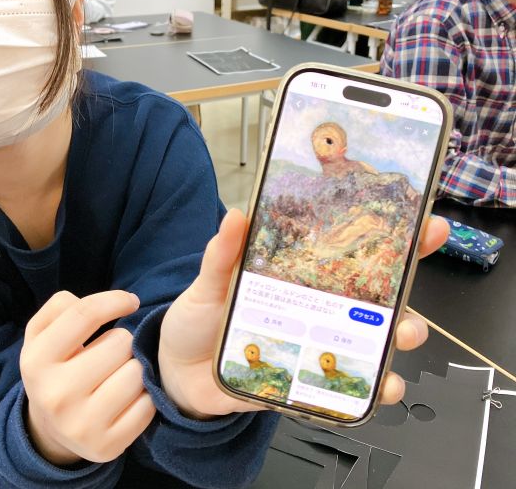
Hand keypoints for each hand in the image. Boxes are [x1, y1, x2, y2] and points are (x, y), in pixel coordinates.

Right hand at [20, 290, 155, 464]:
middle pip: (120, 342)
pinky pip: (148, 405)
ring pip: (137, 372)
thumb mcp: (43, 332)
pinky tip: (127, 399)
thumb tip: (106, 303)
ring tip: (117, 375)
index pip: (85, 314)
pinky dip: (144, 397)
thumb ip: (61, 306)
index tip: (131, 301)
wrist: (50, 429)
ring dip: (134, 368)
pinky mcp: (106, 447)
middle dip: (121, 341)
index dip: (115, 300)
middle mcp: (55, 395)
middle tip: (110, 354)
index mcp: (36, 361)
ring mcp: (80, 426)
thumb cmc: (56, 365)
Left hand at [158, 211, 448, 417]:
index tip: (425, 228)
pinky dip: (371, 388)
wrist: (179, 372)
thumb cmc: (199, 320)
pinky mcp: (307, 379)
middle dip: (406, 298)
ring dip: (396, 342)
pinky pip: (347, 385)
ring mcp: (315, 345)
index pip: (350, 254)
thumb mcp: (209, 283)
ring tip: (400, 339)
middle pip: (374, 301)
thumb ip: (222, 254)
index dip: (392, 241)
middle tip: (410, 299)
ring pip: (371, 343)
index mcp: (298, 277)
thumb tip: (236, 215)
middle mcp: (315, 309)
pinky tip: (380, 387)